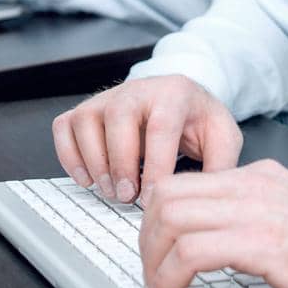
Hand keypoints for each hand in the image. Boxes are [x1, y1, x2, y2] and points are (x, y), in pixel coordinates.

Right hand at [52, 74, 241, 203]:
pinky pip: (65, 126)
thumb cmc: (199, 120)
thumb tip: (206, 198)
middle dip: (120, 162)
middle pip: (119, 116)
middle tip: (127, 196)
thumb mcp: (223, 138)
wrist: (182, 98)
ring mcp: (109, 97)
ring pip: (86, 120)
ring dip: (94, 161)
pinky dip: (69, 155)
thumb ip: (220, 166)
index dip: (155, 164)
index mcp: (175, 93)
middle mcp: (139, 89)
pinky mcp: (88, 108)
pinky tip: (88, 178)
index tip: (153, 196)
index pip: (161, 125)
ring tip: (111, 190)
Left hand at [140, 161, 287, 287]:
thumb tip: (220, 243)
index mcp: (262, 177)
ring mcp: (259, 211)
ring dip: (151, 264)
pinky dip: (167, 280)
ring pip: (170, 219)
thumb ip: (259, 218)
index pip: (184, 183)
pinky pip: (191, 253)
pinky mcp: (264, 244)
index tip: (155, 253)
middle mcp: (255, 185)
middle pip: (167, 196)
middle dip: (145, 241)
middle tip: (150, 276)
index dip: (156, 221)